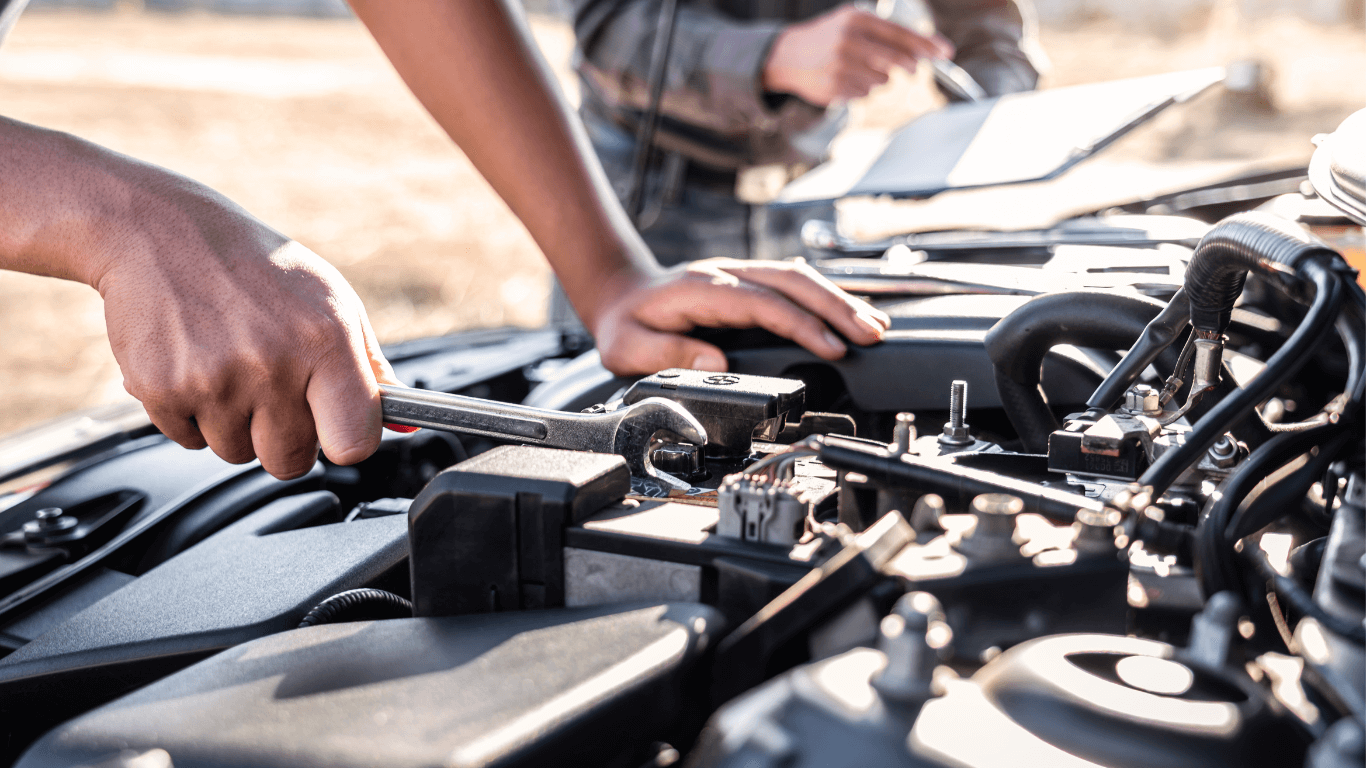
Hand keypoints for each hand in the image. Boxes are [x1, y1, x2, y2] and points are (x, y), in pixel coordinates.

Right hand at [91, 182, 398, 479]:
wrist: (162, 231)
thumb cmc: (259, 270)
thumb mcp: (332, 303)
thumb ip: (370, 370)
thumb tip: (404, 425)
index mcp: (326, 341)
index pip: (353, 443)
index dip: (345, 441)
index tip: (335, 427)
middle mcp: (272, 364)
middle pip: (290, 461)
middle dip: (285, 437)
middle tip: (272, 389)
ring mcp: (214, 380)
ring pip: (237, 453)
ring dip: (235, 424)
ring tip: (230, 366)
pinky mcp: (162, 389)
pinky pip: (189, 440)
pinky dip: (192, 414)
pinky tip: (195, 364)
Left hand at [586, 258, 890, 374]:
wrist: (620, 294)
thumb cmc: (626, 324)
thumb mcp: (629, 347)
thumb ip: (666, 354)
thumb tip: (712, 361)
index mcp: (702, 290)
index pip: (764, 303)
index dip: (801, 324)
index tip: (832, 347)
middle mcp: (727, 274)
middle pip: (793, 281)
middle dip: (837, 307)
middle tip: (871, 335)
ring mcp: (741, 274)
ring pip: (800, 278)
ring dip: (840, 300)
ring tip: (876, 326)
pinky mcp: (750, 282)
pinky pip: (795, 284)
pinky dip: (827, 297)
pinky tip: (852, 313)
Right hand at [763, 4, 953, 106]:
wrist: (787, 55)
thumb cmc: (829, 38)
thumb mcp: (852, 23)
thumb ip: (884, 35)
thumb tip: (921, 54)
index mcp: (856, 20)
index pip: (900, 33)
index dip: (926, 44)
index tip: (946, 53)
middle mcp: (848, 41)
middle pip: (896, 59)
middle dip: (909, 66)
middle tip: (913, 69)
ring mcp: (841, 65)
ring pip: (882, 80)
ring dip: (879, 79)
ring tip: (859, 69)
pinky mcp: (835, 86)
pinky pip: (865, 93)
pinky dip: (861, 89)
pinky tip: (845, 80)